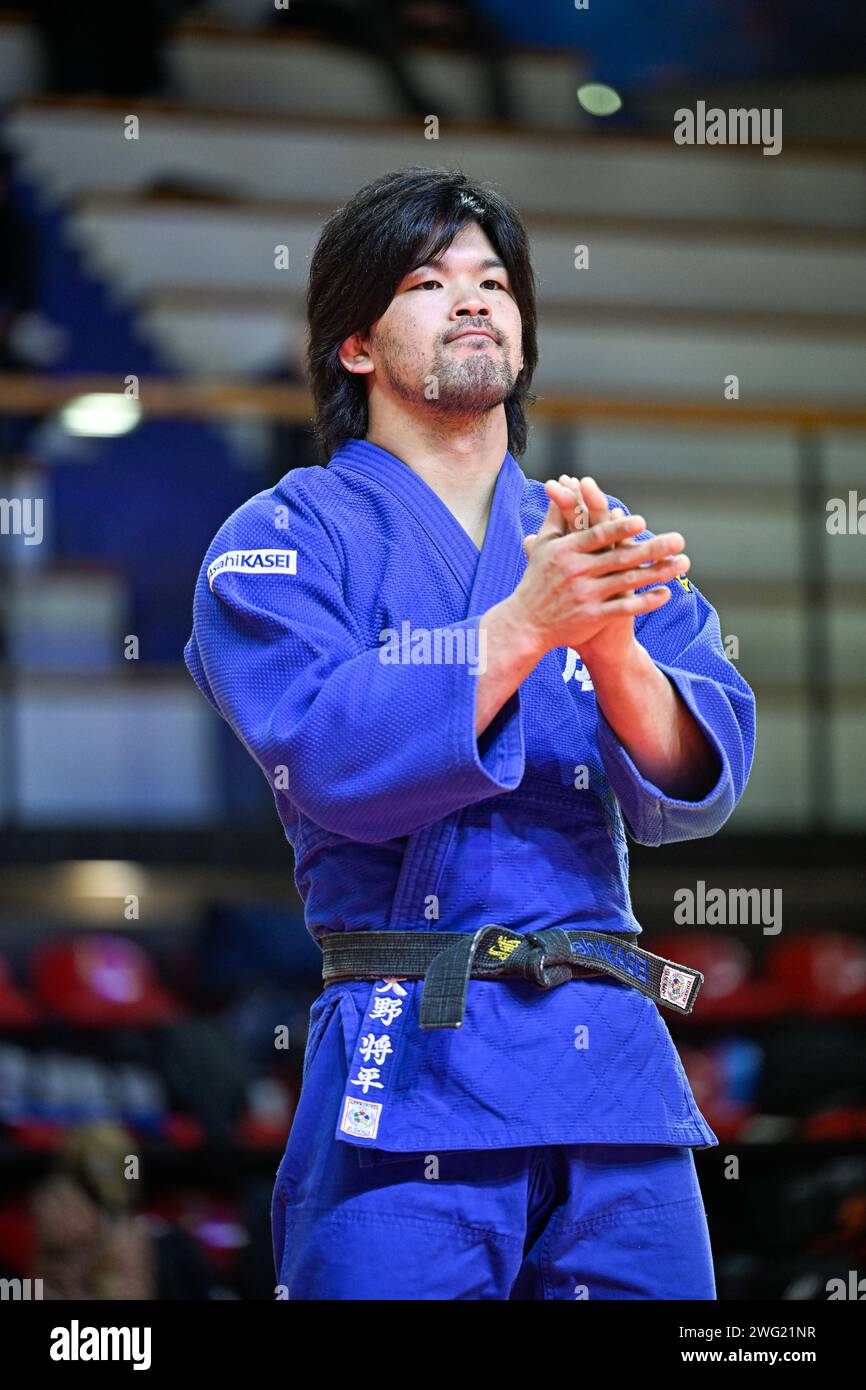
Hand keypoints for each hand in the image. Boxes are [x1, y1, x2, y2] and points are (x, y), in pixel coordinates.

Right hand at [510, 475, 688, 657]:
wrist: (525, 625)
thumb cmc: (536, 581)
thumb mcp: (541, 547)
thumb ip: (555, 517)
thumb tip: (559, 486)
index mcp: (565, 551)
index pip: (597, 536)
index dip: (618, 528)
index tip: (642, 521)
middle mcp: (575, 572)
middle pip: (619, 557)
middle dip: (651, 548)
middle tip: (679, 539)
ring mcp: (584, 595)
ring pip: (627, 581)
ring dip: (657, 572)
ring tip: (683, 563)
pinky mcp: (591, 617)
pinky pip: (623, 608)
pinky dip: (645, 602)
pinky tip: (666, 593)